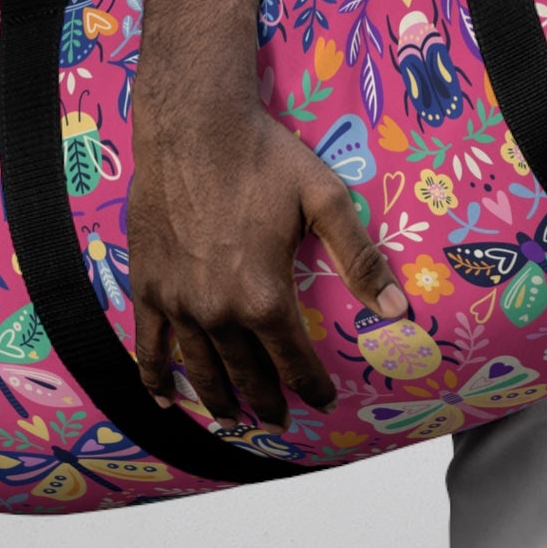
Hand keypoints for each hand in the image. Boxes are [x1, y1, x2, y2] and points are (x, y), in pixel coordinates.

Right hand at [128, 93, 407, 427]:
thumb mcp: (324, 199)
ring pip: (201, 370)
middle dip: (268, 401)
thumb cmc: (263, 157)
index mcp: (265, 296)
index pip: (294, 361)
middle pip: (247, 375)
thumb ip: (360, 257)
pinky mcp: (148, 287)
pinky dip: (155, 379)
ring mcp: (178, 303)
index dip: (311, 386)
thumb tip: (398, 308)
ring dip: (220, 401)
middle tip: (279, 420)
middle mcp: (219, 312)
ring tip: (234, 421)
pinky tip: (165, 400)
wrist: (193, 126)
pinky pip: (149, 348)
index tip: (322, 402)